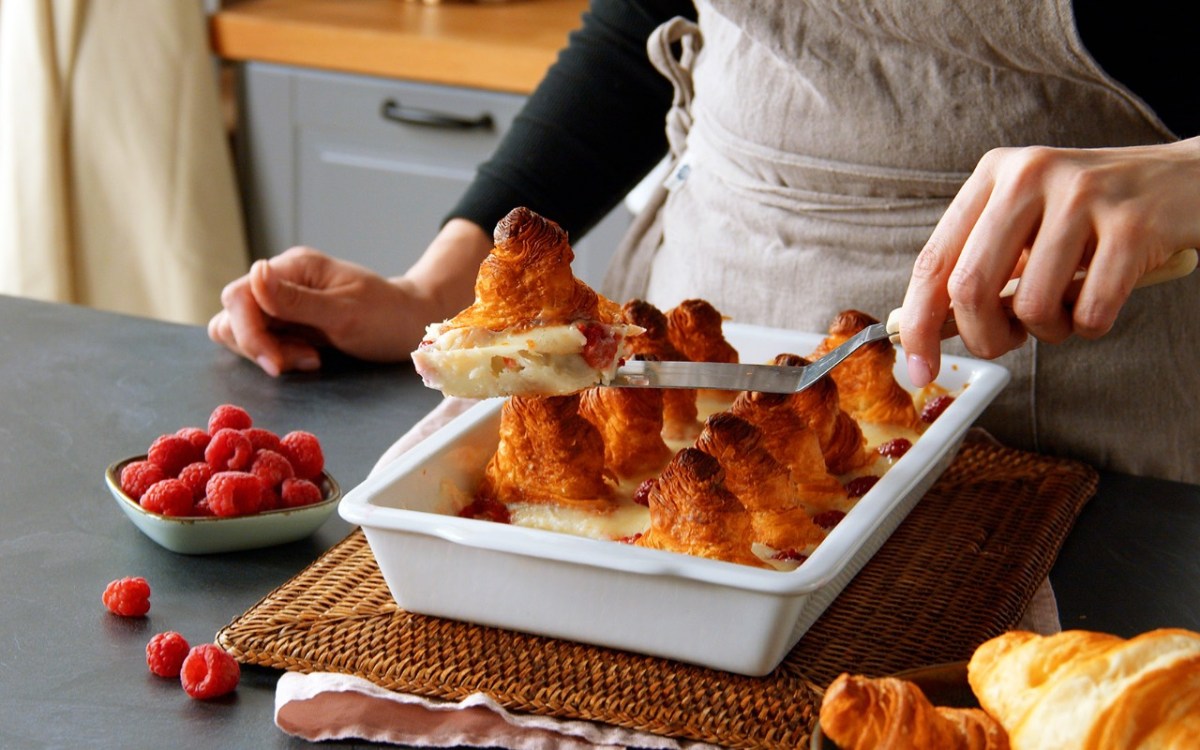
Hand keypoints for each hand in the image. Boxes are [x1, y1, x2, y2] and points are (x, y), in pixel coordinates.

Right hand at [208, 219, 491, 374]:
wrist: (411, 326)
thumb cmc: (386, 316)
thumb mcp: (345, 312)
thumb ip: (297, 299)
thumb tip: (254, 273)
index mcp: (293, 267)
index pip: (239, 295)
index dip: (248, 332)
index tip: (276, 363)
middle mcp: (281, 282)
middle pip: (233, 314)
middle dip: (259, 345)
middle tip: (302, 361)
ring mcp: (283, 303)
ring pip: (242, 330)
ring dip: (268, 352)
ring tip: (310, 359)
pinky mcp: (289, 324)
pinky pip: (263, 342)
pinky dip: (278, 355)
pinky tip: (310, 359)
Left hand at [899, 137, 1199, 386]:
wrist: (1187, 181)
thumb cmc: (1092, 217)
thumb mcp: (1025, 230)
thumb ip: (976, 271)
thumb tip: (924, 330)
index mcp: (993, 175)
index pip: (933, 261)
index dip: (918, 324)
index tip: (917, 367)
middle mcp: (1030, 175)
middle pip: (971, 287)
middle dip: (982, 338)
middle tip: (1004, 344)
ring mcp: (1084, 194)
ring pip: (1032, 306)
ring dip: (1046, 333)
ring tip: (1064, 313)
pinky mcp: (1133, 224)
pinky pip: (1090, 310)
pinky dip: (1089, 326)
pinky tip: (1100, 302)